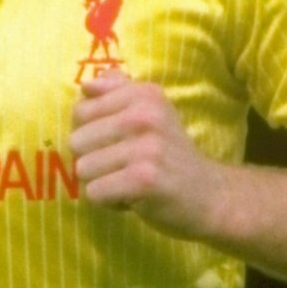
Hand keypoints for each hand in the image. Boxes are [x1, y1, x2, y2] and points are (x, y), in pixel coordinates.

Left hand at [70, 72, 222, 238]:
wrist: (210, 194)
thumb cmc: (170, 154)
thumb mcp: (151, 112)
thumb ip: (118, 92)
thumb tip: (86, 85)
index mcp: (144, 94)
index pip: (81, 111)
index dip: (90, 133)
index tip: (118, 143)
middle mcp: (145, 116)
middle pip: (76, 141)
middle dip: (94, 161)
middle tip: (124, 166)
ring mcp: (145, 148)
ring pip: (83, 169)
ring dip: (101, 183)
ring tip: (129, 181)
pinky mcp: (143, 180)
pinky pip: (95, 193)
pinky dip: (109, 202)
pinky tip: (133, 197)